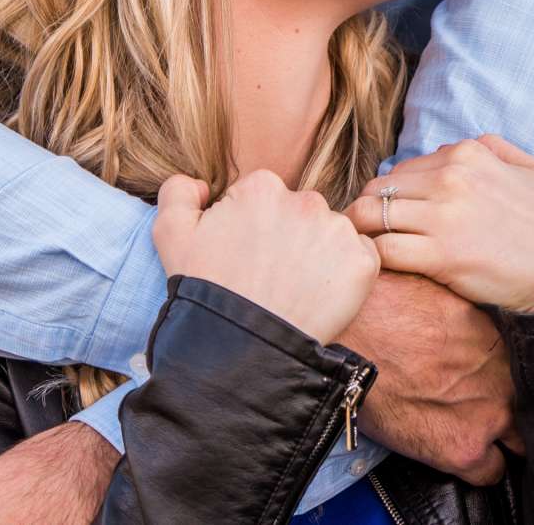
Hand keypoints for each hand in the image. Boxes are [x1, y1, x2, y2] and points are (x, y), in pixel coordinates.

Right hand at [152, 170, 379, 342]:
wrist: (240, 351)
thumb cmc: (205, 293)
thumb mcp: (171, 235)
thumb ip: (178, 192)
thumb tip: (203, 184)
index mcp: (263, 187)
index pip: (263, 198)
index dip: (251, 228)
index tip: (244, 256)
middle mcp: (306, 200)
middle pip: (299, 212)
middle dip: (286, 237)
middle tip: (269, 276)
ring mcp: (338, 231)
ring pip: (329, 233)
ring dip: (316, 254)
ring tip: (292, 289)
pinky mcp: (362, 263)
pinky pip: (359, 257)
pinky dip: (344, 273)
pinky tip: (319, 295)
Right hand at [338, 269, 520, 485]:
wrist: (352, 334)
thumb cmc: (386, 304)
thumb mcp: (442, 288)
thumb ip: (468, 310)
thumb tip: (464, 313)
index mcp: (502, 336)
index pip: (529, 367)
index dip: (511, 375)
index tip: (496, 377)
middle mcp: (506, 375)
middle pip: (528, 405)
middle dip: (511, 406)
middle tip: (483, 403)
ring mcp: (489, 413)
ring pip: (517, 442)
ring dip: (499, 438)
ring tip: (469, 427)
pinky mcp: (462, 447)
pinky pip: (489, 473)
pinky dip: (478, 467)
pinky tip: (458, 449)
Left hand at [348, 136, 533, 312]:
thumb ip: (498, 148)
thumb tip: (467, 145)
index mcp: (469, 153)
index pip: (403, 168)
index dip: (393, 194)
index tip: (394, 217)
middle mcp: (451, 177)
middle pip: (378, 188)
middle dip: (368, 210)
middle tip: (370, 235)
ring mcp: (444, 216)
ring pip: (369, 214)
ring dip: (362, 234)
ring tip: (367, 253)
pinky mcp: (441, 255)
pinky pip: (383, 250)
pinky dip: (373, 259)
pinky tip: (381, 270)